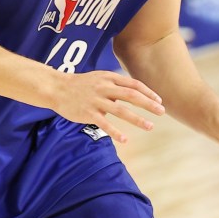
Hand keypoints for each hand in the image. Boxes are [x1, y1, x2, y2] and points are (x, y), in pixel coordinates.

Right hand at [50, 71, 165, 143]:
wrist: (57, 88)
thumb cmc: (80, 84)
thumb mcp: (99, 77)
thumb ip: (115, 84)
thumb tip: (134, 92)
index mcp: (109, 78)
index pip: (133, 84)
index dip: (148, 92)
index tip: (159, 101)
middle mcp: (104, 88)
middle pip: (131, 95)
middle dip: (148, 104)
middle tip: (162, 112)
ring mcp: (96, 100)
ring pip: (120, 110)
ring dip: (137, 119)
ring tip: (150, 126)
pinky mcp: (88, 113)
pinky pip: (104, 124)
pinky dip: (116, 132)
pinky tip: (125, 139)